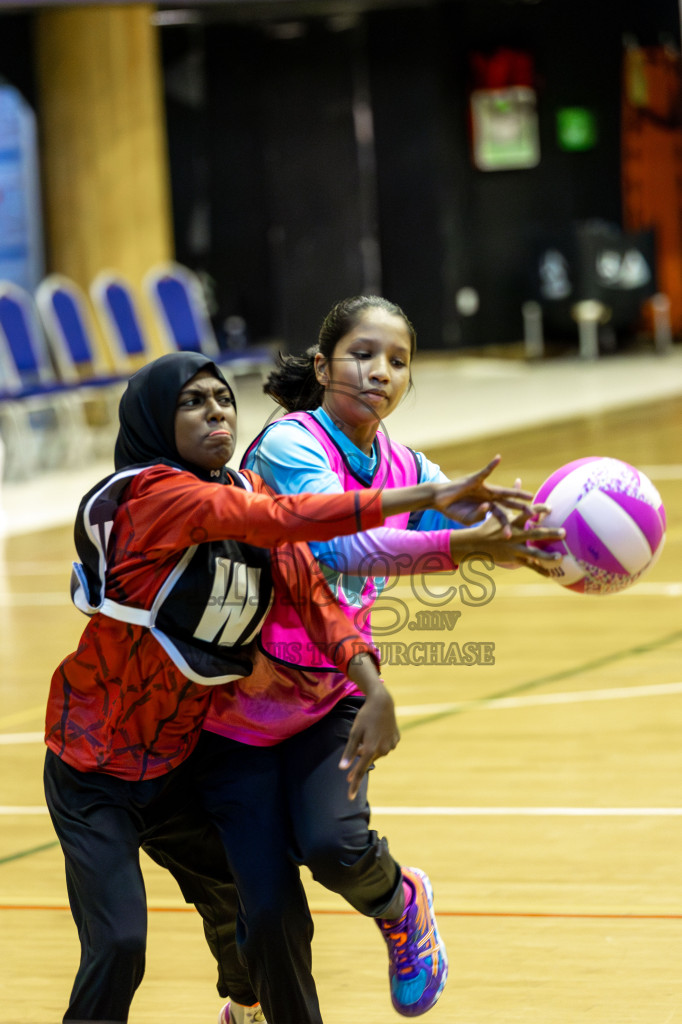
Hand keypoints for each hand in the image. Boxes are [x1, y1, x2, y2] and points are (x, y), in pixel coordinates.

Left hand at [338, 688, 399, 799]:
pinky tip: (378, 730)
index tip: (350, 797)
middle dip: (362, 753)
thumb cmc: (365, 716)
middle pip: (368, 758)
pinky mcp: (396, 740)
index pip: (360, 771)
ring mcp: (391, 745)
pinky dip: (380, 741)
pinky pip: (385, 745)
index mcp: (370, 749)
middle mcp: (382, 750)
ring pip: (377, 752)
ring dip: (371, 747)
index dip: (354, 784)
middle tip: (359, 741)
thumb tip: (342, 769)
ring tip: (370, 731)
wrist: (382, 702)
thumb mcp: (354, 732)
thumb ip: (349, 752)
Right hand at [432, 456, 536, 524]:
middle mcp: (489, 496)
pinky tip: (498, 458)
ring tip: (529, 496)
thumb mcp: (468, 519)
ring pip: (503, 492)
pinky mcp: (474, 480)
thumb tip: (488, 507)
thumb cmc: (454, 509)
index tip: (528, 525)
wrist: (439, 500)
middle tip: (536, 514)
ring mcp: (484, 487)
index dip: (515, 519)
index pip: (505, 512)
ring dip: (516, 493)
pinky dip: (491, 465)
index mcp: (488, 506)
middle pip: (509, 503)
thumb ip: (479, 516)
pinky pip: (485, 471)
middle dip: (522, 508)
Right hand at [449, 506, 564, 568]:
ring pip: (533, 553)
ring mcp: (515, 548)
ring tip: (560, 556)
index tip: (551, 508)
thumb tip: (519, 480)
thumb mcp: (500, 510)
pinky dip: (540, 570)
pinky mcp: (514, 559)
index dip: (539, 510)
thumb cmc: (490, 525)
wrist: (476, 544)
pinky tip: (551, 575)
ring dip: (547, 556)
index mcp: (513, 522)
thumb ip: (513, 496)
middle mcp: (515, 535)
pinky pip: (529, 566)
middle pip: (535, 534)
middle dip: (550, 533)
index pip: (527, 514)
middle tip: (564, 532)